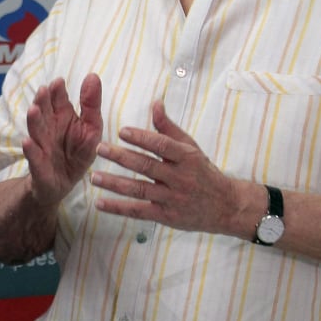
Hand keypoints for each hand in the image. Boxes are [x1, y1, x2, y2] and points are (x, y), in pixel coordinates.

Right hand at [22, 74, 102, 207]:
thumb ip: (91, 104)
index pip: (58, 98)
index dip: (57, 91)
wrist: (62, 183)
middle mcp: (48, 127)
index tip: (59, 82)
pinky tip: (27, 142)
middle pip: (43, 110)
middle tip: (44, 90)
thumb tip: (93, 75)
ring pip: (36, 130)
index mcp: (61, 115)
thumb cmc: (77, 152)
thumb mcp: (91, 128)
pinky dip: (30, 150)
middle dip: (43, 101)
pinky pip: (33, 157)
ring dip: (34, 120)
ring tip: (33, 110)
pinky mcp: (38, 165)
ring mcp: (41, 144)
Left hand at [92, 100, 248, 234]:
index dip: (142, 138)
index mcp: (186, 158)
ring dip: (114, 184)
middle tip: (99, 148)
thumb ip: (169, 127)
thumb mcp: (190, 148)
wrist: (226, 207)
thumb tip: (155, 103)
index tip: (122, 131)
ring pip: (140, 190)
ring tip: (94, 176)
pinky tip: (100, 203)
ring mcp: (172, 199)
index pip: (162, 146)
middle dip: (121, 157)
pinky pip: (139, 212)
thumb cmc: (203, 172)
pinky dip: (118, 208)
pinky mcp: (166, 217)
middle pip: (147, 167)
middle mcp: (180, 178)